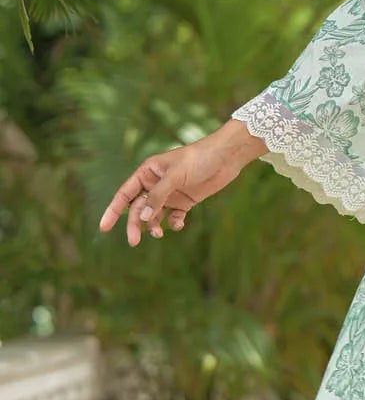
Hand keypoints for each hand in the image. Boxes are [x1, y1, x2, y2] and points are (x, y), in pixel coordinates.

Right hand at [98, 122, 265, 245]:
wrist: (225, 157)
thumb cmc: (198, 159)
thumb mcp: (175, 176)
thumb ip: (158, 196)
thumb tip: (144, 218)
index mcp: (147, 172)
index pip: (124, 194)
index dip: (112, 211)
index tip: (103, 227)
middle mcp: (155, 184)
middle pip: (138, 209)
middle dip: (135, 225)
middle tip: (133, 242)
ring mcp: (170, 194)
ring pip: (154, 216)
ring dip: (153, 226)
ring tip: (159, 234)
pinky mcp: (185, 201)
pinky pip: (173, 218)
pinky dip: (173, 224)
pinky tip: (179, 224)